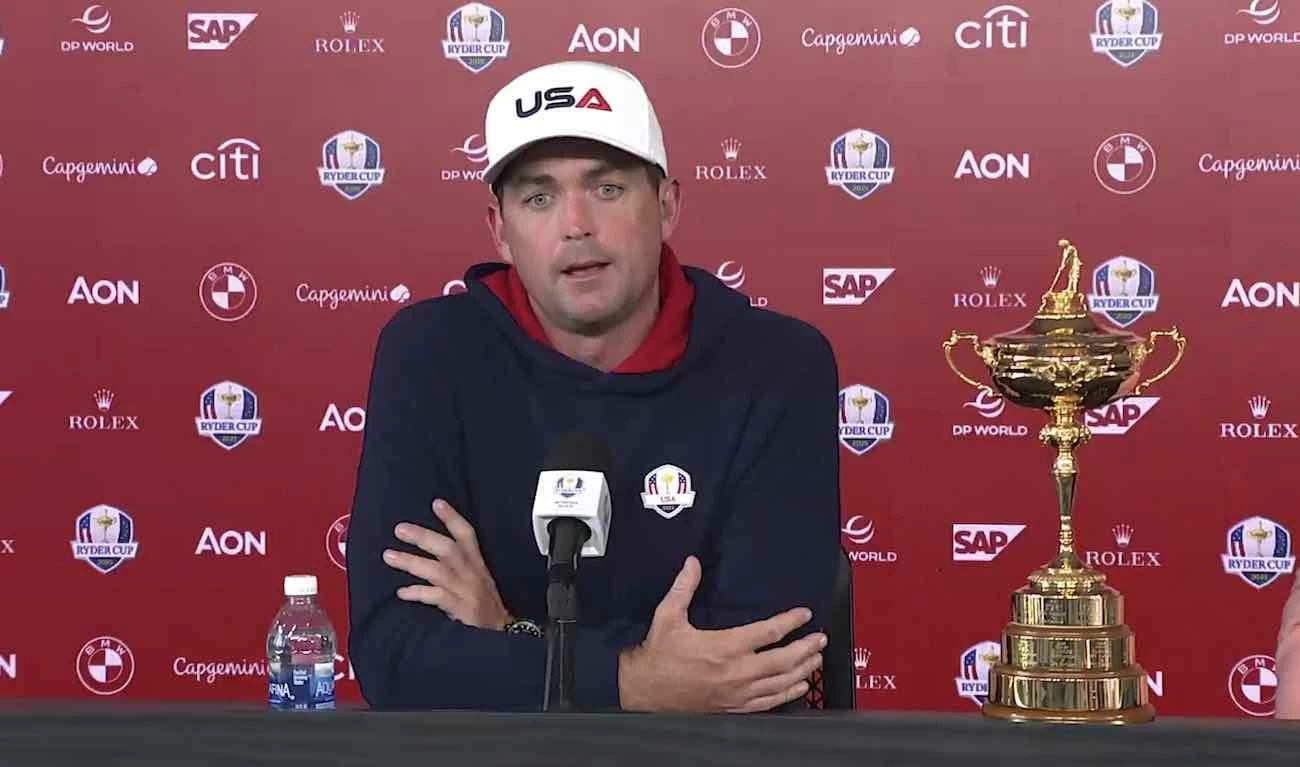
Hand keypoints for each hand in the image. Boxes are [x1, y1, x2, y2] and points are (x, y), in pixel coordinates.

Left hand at [382, 499, 510, 630]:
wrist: (500, 631)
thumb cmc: (483, 602)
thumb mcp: (478, 577)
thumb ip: (460, 562)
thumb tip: (430, 545)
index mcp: (476, 563)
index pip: (466, 535)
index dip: (452, 518)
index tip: (437, 503)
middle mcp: (471, 573)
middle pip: (448, 549)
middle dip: (423, 537)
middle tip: (399, 529)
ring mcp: (466, 591)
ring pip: (437, 571)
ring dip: (411, 562)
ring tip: (389, 556)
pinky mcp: (461, 609)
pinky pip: (437, 597)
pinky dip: (418, 593)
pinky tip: (402, 592)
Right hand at [617, 556, 824, 713]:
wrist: (645, 692)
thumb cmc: (657, 656)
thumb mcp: (668, 617)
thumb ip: (683, 588)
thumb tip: (693, 563)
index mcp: (724, 647)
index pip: (769, 632)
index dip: (791, 621)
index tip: (804, 614)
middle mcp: (736, 672)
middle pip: (784, 660)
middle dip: (806, 648)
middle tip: (820, 638)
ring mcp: (738, 693)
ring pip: (781, 682)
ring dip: (803, 669)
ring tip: (817, 658)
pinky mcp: (735, 707)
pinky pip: (769, 702)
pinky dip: (789, 694)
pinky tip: (800, 686)